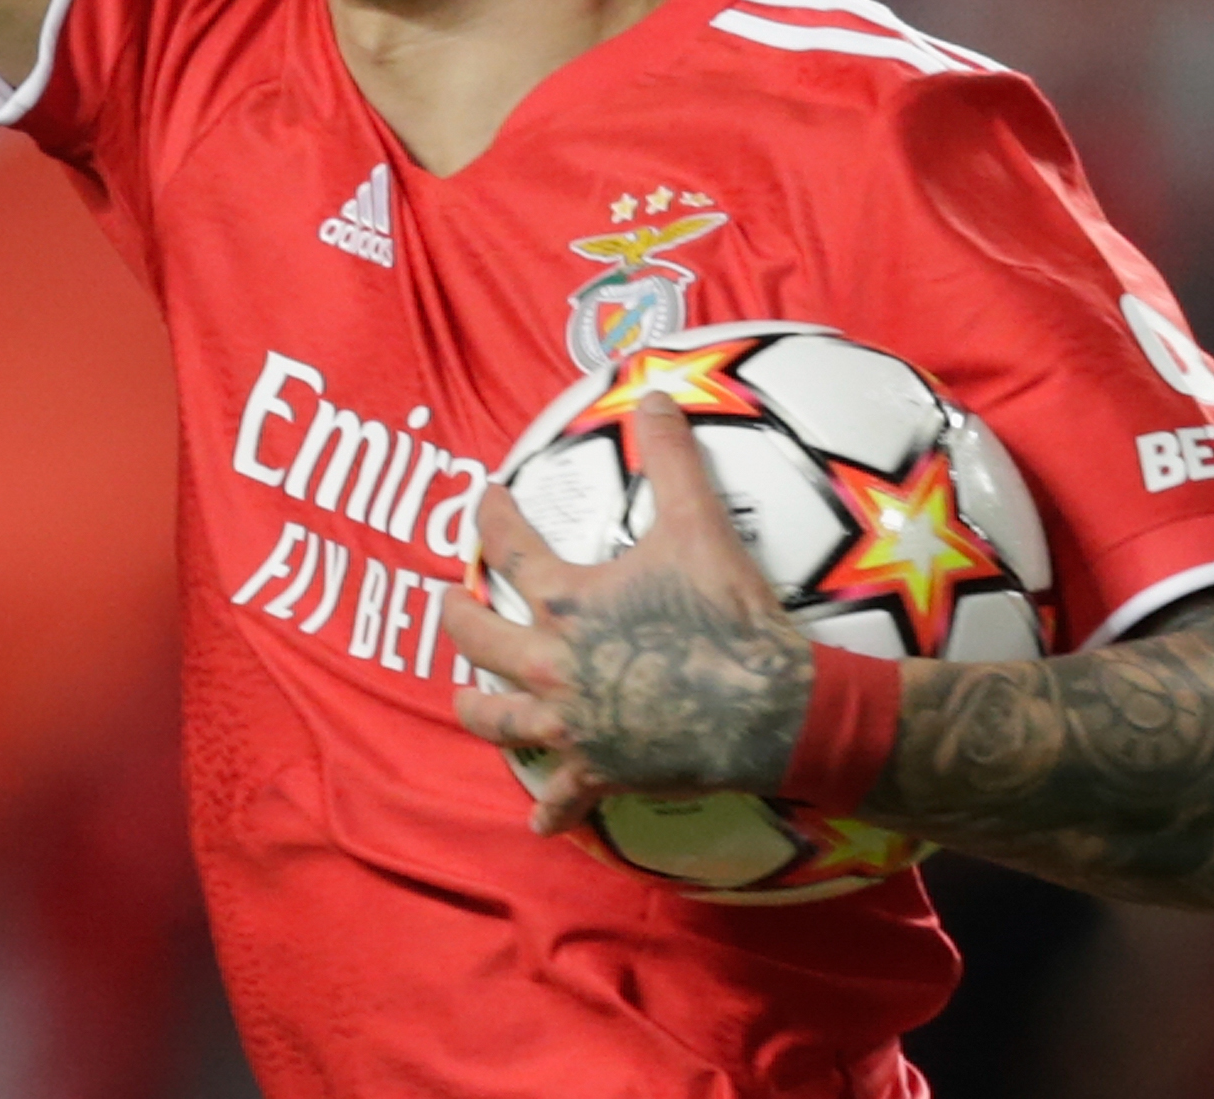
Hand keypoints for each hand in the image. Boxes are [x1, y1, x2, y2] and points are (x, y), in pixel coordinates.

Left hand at [441, 398, 815, 836]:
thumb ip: (673, 457)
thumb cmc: (728, 615)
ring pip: (499, 722)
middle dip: (456, 618)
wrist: (768, 708)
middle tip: (445, 605)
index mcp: (568, 603)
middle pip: (479, 640)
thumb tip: (658, 393)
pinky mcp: (602, 774)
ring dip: (479, 709)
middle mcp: (554, 666)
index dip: (490, 518)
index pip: (510, 549)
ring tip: (466, 702)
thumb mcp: (699, 524)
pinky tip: (540, 819)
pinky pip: (565, 798)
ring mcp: (574, 726)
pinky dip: (551, 809)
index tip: (482, 500)